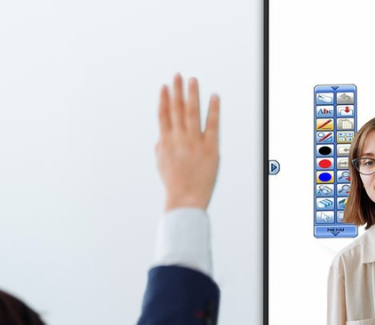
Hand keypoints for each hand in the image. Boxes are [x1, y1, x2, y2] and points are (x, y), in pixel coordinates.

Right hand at [156, 73, 220, 211]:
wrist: (185, 199)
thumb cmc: (173, 183)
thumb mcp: (161, 164)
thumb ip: (160, 146)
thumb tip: (160, 135)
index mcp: (165, 142)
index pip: (163, 115)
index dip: (164, 99)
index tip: (164, 86)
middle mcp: (179, 139)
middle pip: (177, 110)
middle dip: (177, 91)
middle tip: (177, 75)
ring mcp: (194, 142)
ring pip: (193, 113)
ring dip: (192, 94)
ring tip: (193, 80)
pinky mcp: (210, 148)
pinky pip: (213, 125)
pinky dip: (213, 110)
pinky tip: (214, 97)